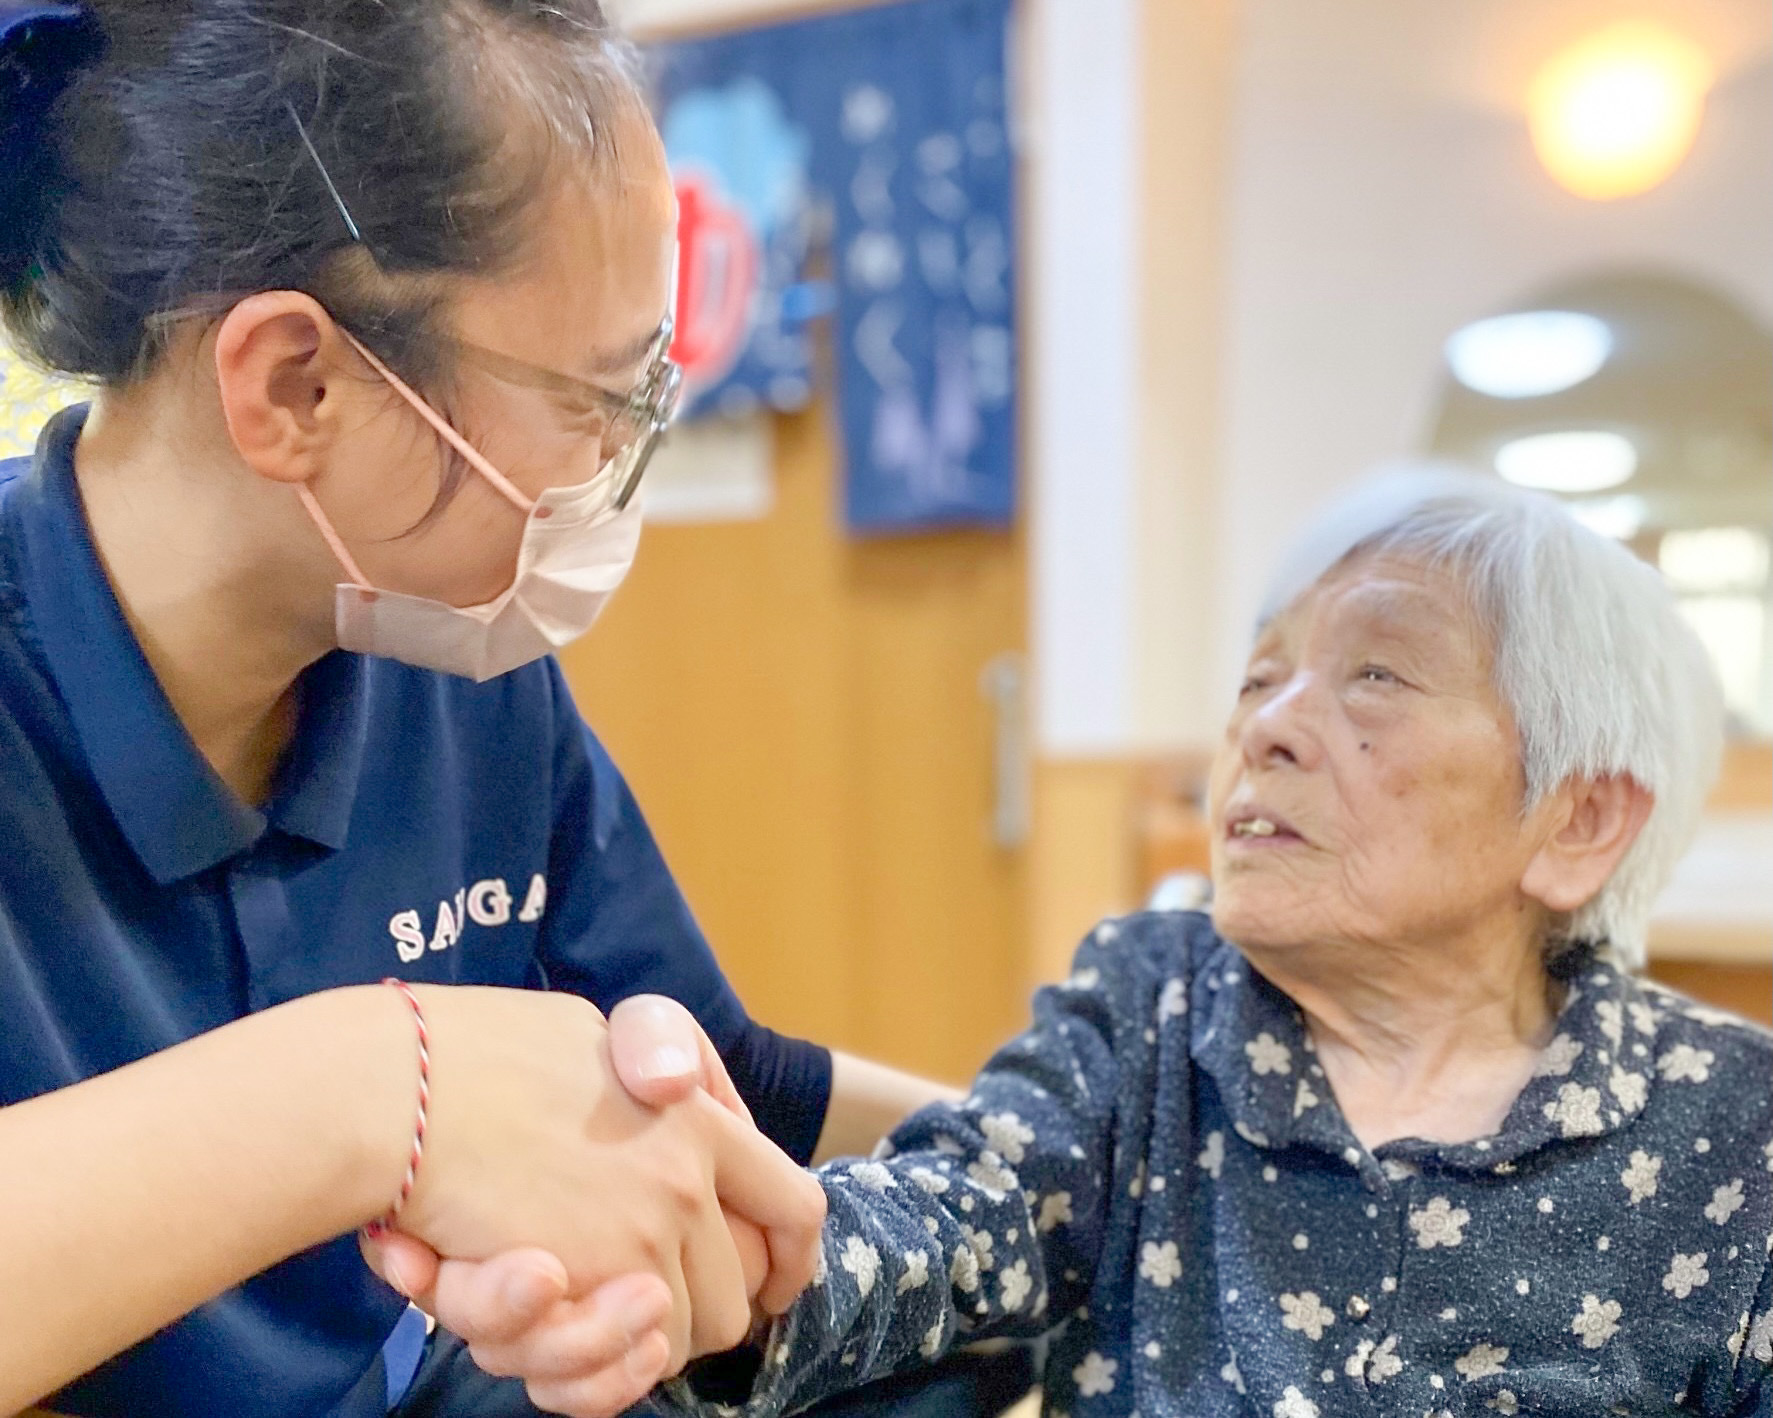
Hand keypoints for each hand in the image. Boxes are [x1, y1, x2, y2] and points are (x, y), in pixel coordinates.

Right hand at [387, 988, 823, 1368]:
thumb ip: (657, 1061)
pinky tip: (552, 1321)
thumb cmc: (483, 1049)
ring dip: (626, 1339)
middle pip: (733, 1299)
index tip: (774, 1282)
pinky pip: (611, 1370)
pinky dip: (591, 1368)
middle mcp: (683, 1185)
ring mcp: (632, 1242)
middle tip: (634, 1293)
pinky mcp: (573, 1290)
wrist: (396, 1086)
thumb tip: (684, 1089)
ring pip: (670, 1342)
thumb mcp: (598, 1030)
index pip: (795, 1209)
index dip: (791, 1260)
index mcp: (700, 1120)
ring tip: (571, 1296)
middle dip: (694, 1311)